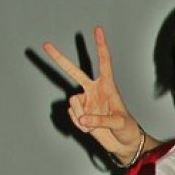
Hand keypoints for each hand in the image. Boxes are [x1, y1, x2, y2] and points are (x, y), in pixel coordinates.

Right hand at [42, 26, 143, 163]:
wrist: (123, 144)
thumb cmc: (128, 129)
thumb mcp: (119, 123)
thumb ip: (101, 120)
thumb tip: (83, 119)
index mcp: (108, 86)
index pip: (104, 62)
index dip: (100, 46)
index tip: (98, 29)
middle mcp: (94, 90)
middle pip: (74, 71)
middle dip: (59, 59)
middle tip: (46, 44)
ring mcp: (86, 102)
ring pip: (72, 102)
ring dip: (80, 115)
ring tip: (92, 125)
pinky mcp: (80, 114)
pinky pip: (72, 115)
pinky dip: (79, 125)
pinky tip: (88, 129)